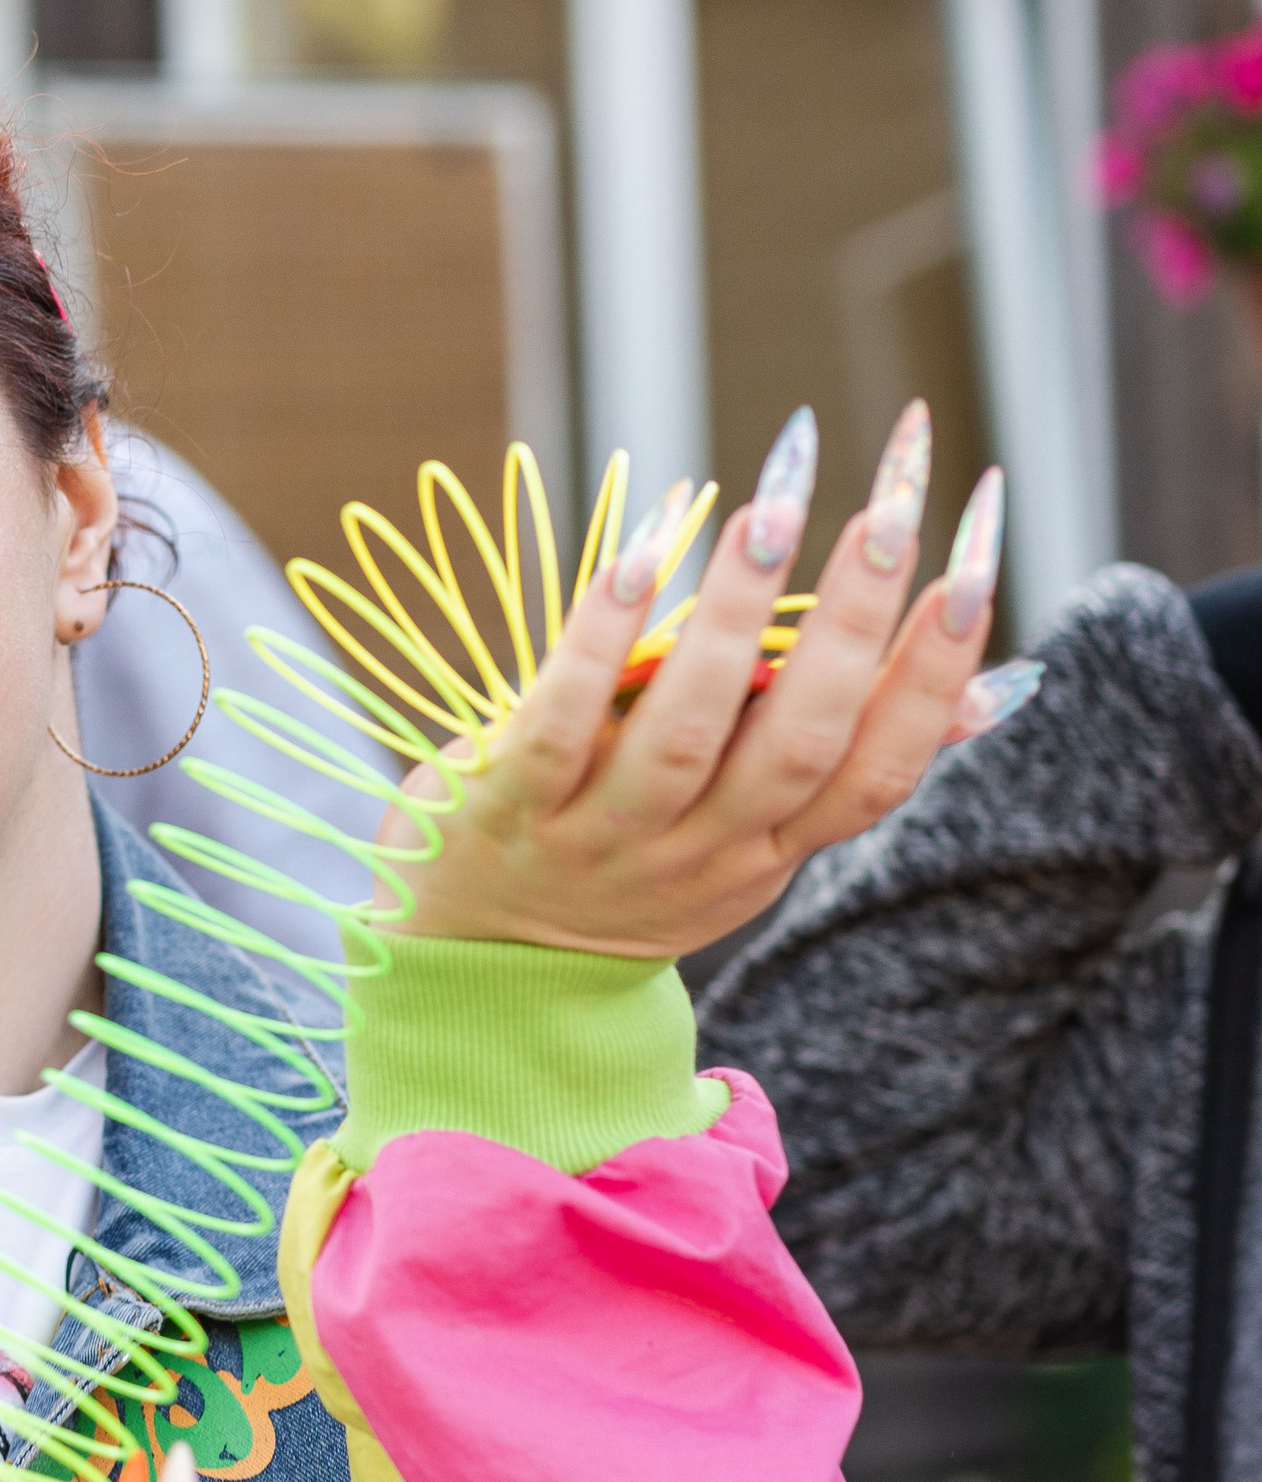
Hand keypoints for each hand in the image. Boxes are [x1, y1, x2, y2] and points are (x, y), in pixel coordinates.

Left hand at [388, 405, 1004, 962]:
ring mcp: (605, 835)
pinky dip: (600, 642)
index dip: (936, 672)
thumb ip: (847, 756)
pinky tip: (636, 558)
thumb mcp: (758, 838)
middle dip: (852, 626)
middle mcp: (701, 850)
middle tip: (889, 509)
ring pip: (686, 734)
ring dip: (732, 619)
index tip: (972, 559)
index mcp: (776, 848)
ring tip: (770, 510)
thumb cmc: (641, 861)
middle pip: (798, 744)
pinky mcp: (511, 809)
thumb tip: (996, 686)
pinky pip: (559, 726)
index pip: (881, 766)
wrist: (487, 972)